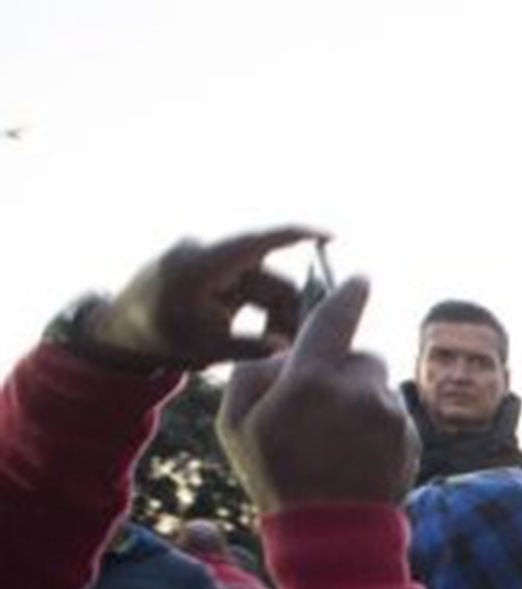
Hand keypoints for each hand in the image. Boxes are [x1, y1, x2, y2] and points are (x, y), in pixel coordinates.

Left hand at [87, 226, 325, 368]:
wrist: (123, 329)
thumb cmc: (158, 340)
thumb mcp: (202, 350)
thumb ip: (248, 348)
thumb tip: (289, 347)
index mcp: (200, 266)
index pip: (256, 243)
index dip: (295, 236)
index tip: (329, 237)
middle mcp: (209, 256)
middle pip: (271, 278)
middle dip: (293, 311)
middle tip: (303, 347)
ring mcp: (214, 261)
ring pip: (268, 286)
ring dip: (281, 315)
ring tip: (282, 346)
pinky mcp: (218, 270)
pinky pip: (256, 287)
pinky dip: (267, 310)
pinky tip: (271, 334)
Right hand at [216, 276, 419, 513]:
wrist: (332, 534)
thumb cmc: (276, 476)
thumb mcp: (238, 422)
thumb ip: (255, 370)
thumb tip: (284, 346)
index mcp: (312, 380)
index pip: (335, 317)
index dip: (346, 294)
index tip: (358, 279)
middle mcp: (359, 390)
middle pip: (361, 355)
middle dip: (344, 369)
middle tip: (322, 403)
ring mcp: (391, 415)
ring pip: (380, 385)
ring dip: (362, 398)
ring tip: (339, 438)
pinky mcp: (411, 436)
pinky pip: (394, 413)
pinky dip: (378, 424)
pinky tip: (358, 453)